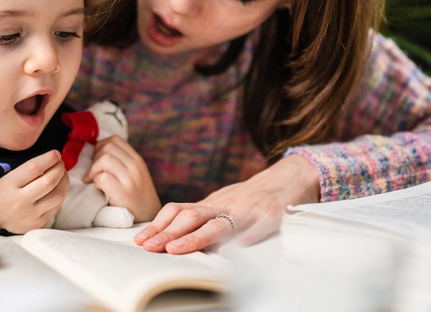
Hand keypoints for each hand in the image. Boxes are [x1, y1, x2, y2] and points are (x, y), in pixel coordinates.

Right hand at [0, 150, 68, 233]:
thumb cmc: (3, 193)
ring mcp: (30, 215)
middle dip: (60, 169)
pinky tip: (58, 188)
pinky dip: (60, 193)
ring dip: (64, 182)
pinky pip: (57, 206)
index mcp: (10, 185)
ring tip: (62, 175)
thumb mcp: (9, 177)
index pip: (34, 168)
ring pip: (58, 196)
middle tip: (60, 164)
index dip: (49, 159)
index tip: (56, 154)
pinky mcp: (38, 223)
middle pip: (49, 182)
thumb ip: (30, 169)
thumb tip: (54, 159)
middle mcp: (20, 202)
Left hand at [82, 136, 160, 221]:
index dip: (100, 147)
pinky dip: (95, 182)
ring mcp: (131, 179)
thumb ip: (121, 161)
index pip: (115, 140)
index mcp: (137, 160)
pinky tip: (98, 189)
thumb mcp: (135, 174)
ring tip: (93, 180)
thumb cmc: (135, 196)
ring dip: (93, 170)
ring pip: (104, 159)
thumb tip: (95, 149)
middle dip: (95, 158)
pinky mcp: (123, 193)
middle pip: (107, 147)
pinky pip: (102, 178)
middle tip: (93, 171)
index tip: (97, 159)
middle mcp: (136, 166)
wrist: (148, 218)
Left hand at [133, 154, 319, 253]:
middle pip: (192, 218)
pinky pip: (256, 230)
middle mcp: (226, 205)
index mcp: (212, 204)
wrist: (290, 177)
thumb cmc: (253, 196)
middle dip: (168, 234)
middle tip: (150, 248)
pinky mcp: (271, 217)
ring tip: (177, 250)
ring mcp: (248, 211)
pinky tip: (228, 252)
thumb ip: (202, 216)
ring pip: (219, 225)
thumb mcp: (224, 203)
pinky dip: (241, 241)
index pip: (178, 211)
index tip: (140, 240)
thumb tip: (167, 233)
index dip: (158, 226)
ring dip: (195, 238)